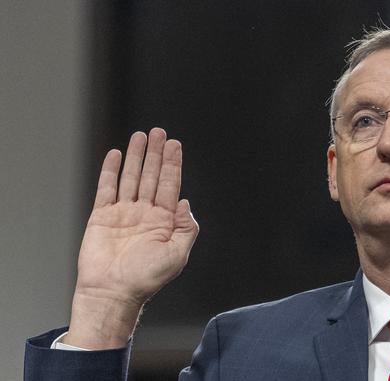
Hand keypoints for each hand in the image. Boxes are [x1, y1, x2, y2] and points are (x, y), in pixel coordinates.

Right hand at [64, 128, 198, 348]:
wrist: (113, 292)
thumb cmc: (146, 278)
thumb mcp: (177, 255)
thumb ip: (186, 228)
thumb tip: (187, 202)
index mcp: (164, 221)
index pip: (171, 185)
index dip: (173, 164)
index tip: (175, 144)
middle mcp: (145, 213)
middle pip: (152, 176)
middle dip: (156, 154)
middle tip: (159, 132)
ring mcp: (124, 213)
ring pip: (131, 178)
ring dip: (136, 157)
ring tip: (140, 136)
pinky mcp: (102, 216)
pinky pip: (107, 189)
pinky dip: (110, 171)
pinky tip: (116, 155)